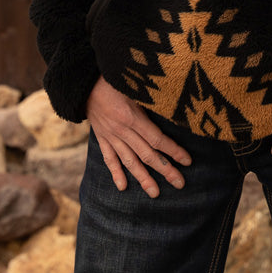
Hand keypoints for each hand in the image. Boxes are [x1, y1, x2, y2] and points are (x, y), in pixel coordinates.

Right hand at [86, 76, 191, 196]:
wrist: (84, 83)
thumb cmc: (113, 78)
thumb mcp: (133, 85)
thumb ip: (149, 98)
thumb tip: (172, 103)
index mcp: (132, 117)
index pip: (157, 139)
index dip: (173, 151)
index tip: (187, 160)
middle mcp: (122, 131)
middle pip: (147, 154)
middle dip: (165, 169)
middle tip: (180, 183)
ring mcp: (110, 136)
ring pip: (129, 161)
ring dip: (143, 178)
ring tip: (155, 193)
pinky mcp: (101, 137)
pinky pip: (109, 158)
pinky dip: (115, 173)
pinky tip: (123, 186)